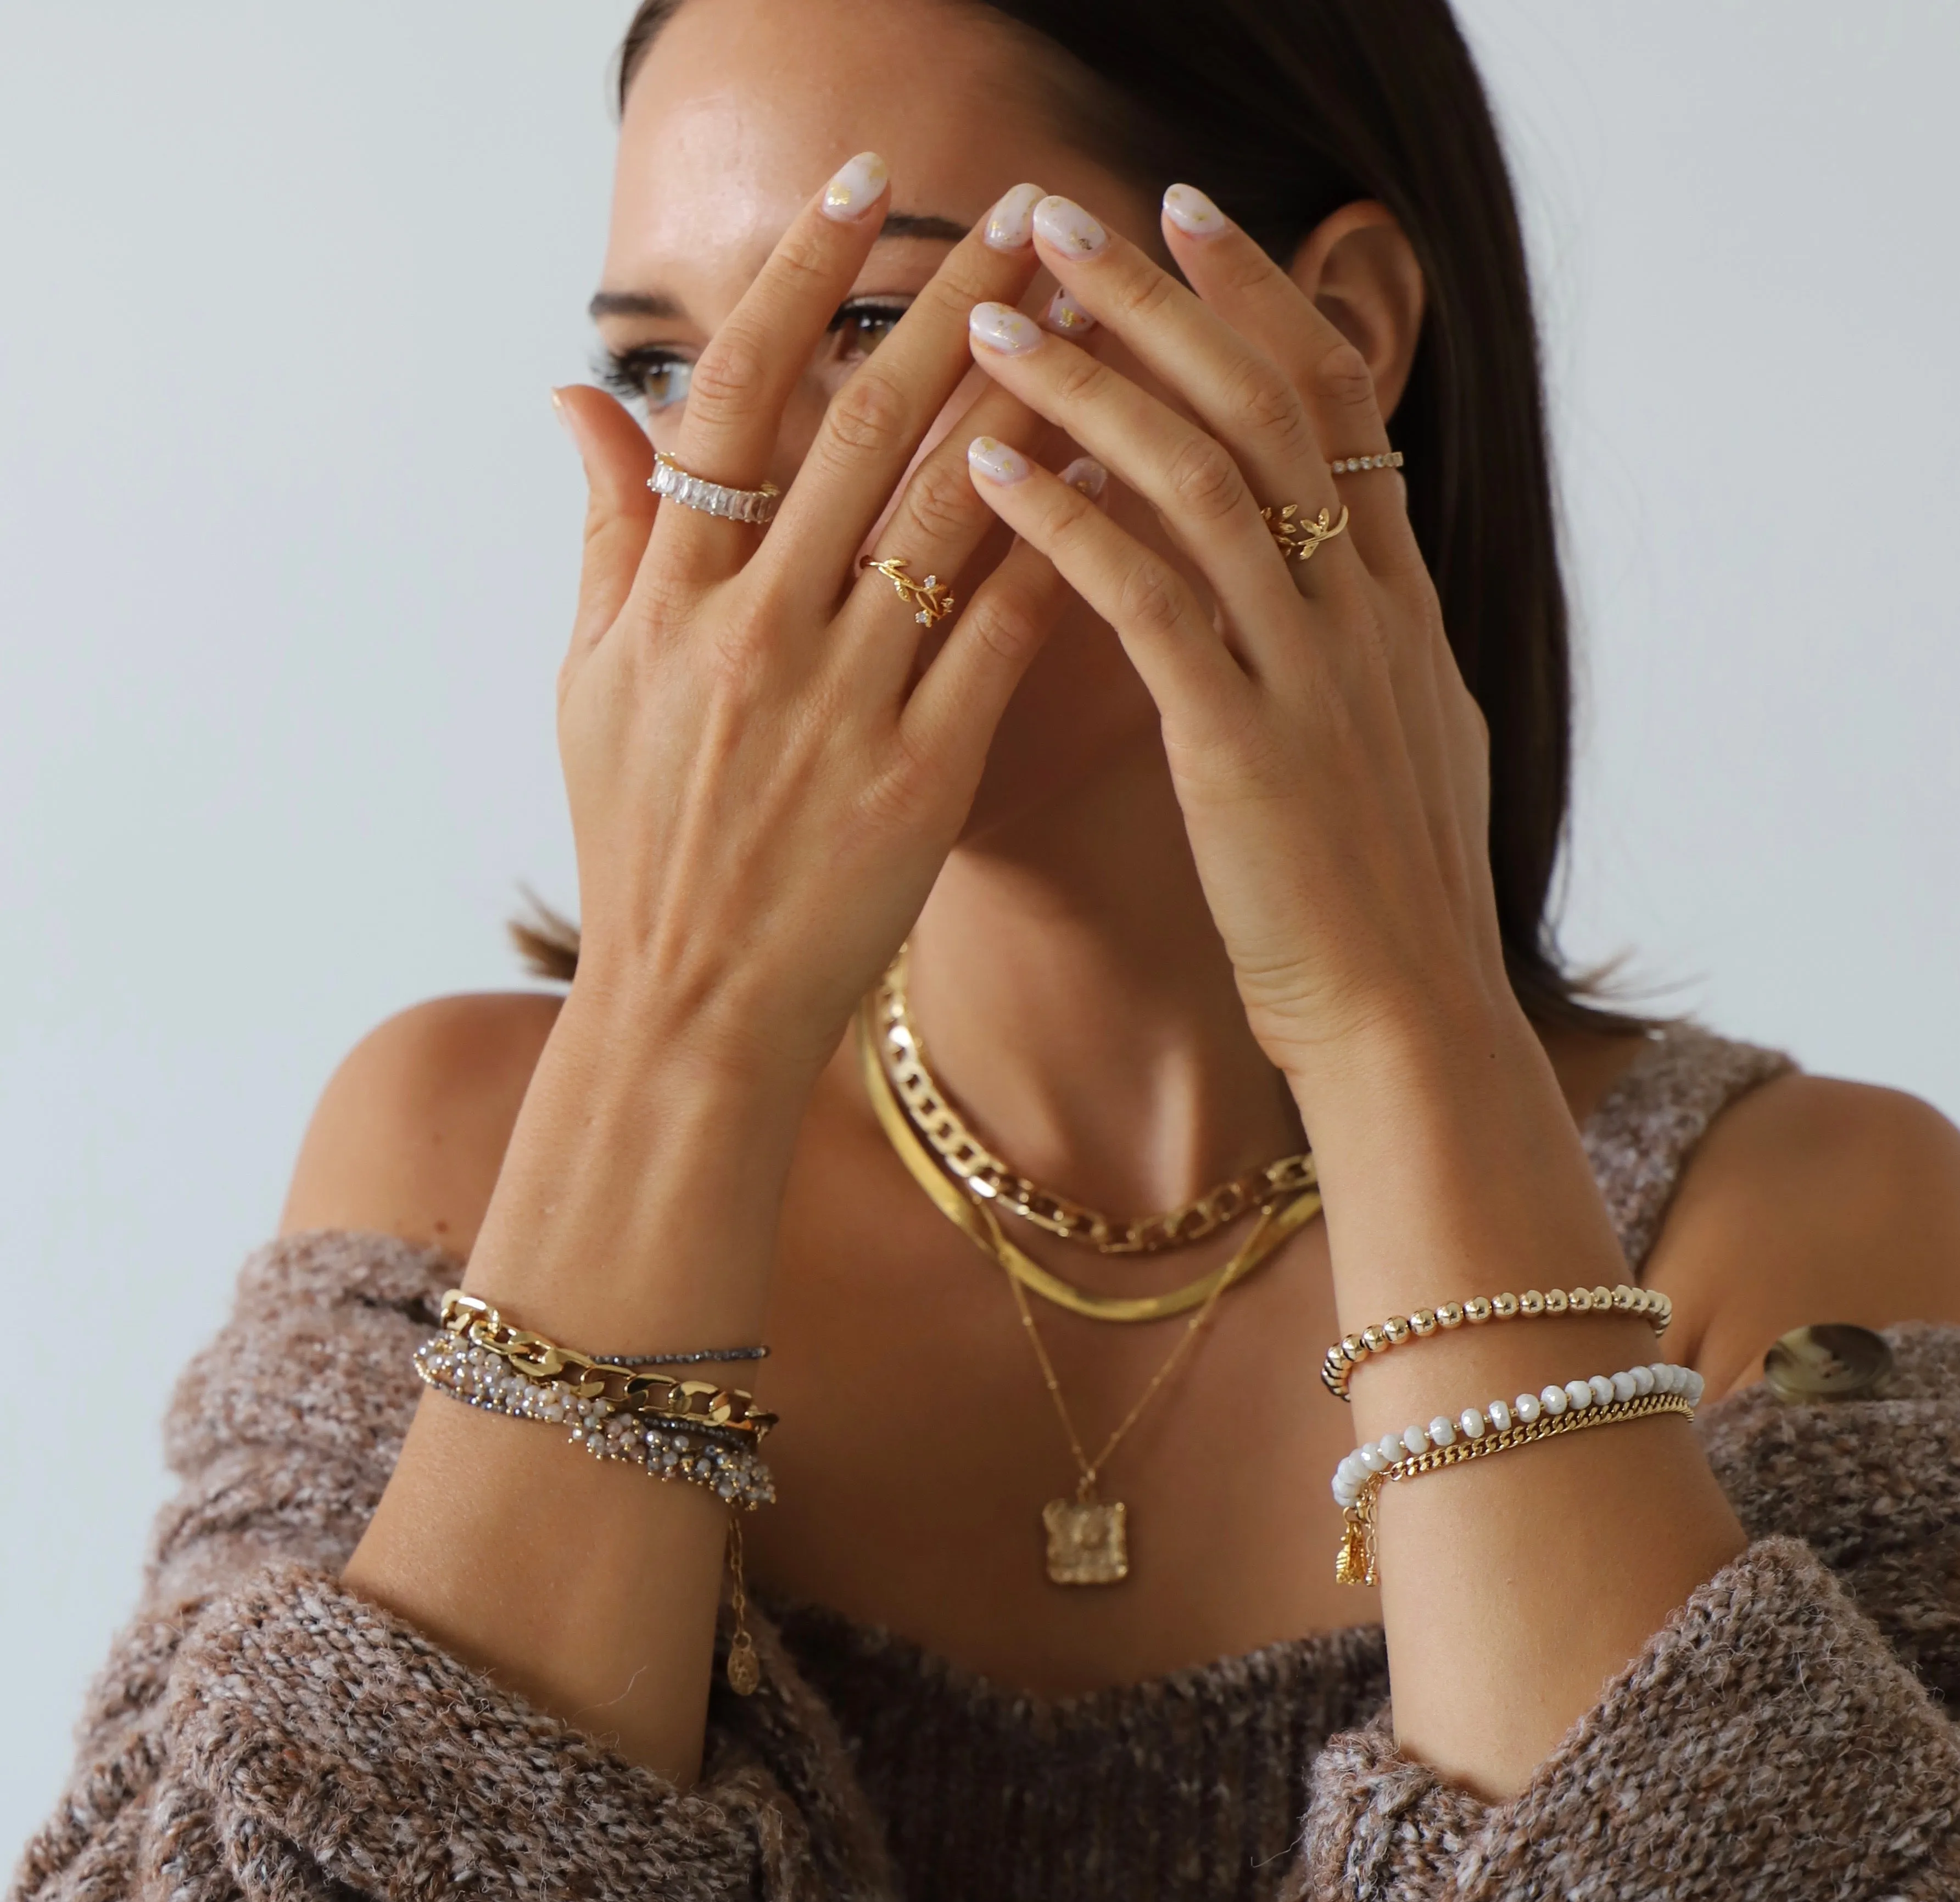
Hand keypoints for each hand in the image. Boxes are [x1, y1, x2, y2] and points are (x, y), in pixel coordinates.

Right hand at [554, 158, 1076, 1107]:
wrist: (688, 1013)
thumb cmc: (640, 849)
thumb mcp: (589, 688)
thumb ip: (607, 536)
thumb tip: (582, 395)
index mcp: (666, 602)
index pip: (733, 396)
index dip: (804, 279)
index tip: (869, 191)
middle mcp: (752, 635)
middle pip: (861, 427)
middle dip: (954, 300)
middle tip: (1028, 212)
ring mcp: (840, 707)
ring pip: (948, 512)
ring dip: (1030, 396)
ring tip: (1095, 311)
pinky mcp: (921, 779)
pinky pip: (1003, 634)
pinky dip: (1061, 547)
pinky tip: (1117, 478)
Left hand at [959, 188, 1503, 1098]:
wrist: (1408, 1027)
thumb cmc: (1384, 911)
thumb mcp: (1404, 751)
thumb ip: (1368, 653)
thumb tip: (1346, 589)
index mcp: (1401, 609)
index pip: (1334, 403)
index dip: (1260, 297)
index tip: (1187, 218)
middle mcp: (1365, 616)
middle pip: (1265, 403)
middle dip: (1160, 297)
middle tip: (1060, 216)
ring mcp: (1311, 676)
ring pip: (1203, 481)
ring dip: (1092, 387)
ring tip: (995, 323)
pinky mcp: (1244, 749)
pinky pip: (1148, 603)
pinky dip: (1065, 524)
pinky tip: (990, 474)